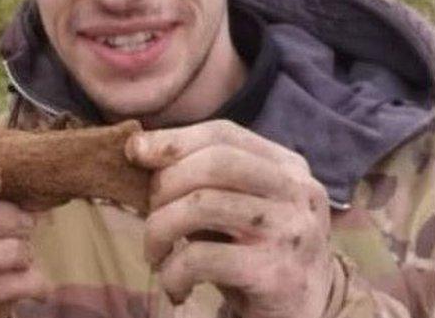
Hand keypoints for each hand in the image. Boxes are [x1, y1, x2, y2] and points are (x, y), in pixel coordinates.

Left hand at [126, 120, 334, 317]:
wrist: (299, 316)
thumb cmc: (256, 256)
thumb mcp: (237, 209)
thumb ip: (205, 180)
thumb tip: (140, 148)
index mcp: (290, 168)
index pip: (226, 134)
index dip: (175, 139)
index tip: (135, 152)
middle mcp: (298, 193)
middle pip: (215, 162)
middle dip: (166, 184)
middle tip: (150, 216)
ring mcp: (291, 232)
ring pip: (202, 205)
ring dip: (159, 230)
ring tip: (155, 253)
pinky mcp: (276, 274)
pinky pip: (202, 258)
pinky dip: (173, 272)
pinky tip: (175, 286)